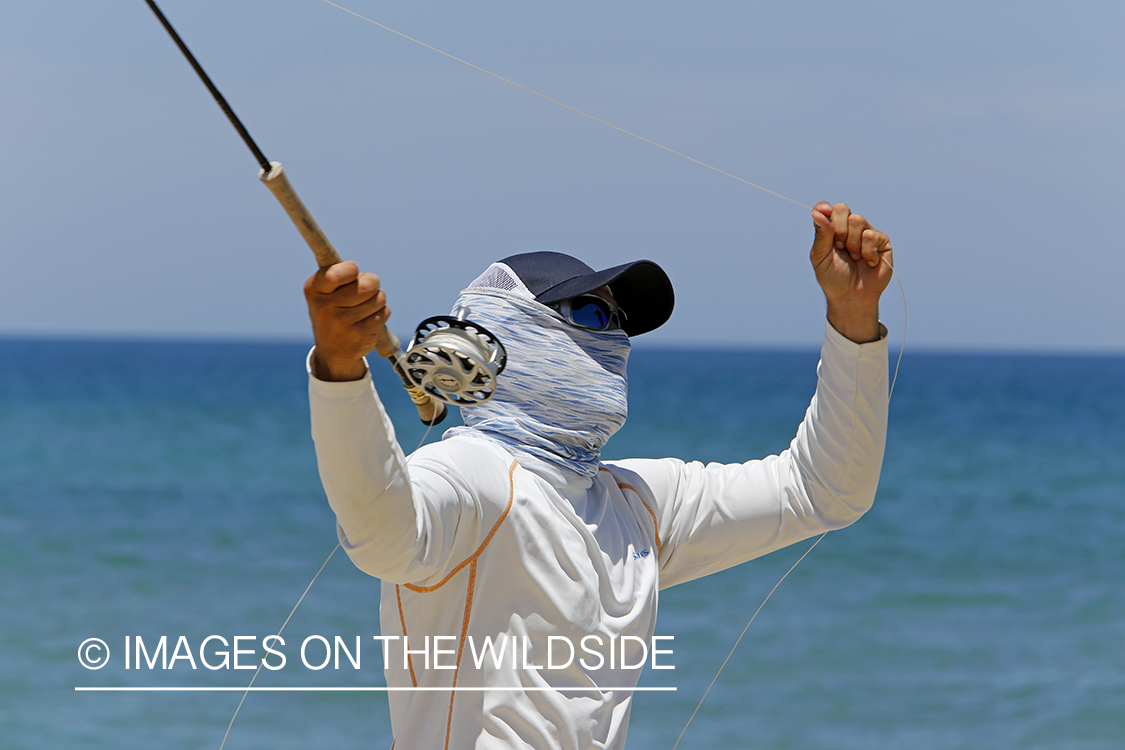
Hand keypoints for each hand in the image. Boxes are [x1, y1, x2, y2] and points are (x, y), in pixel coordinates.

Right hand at [304, 261, 389, 380]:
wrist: (332, 351)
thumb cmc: (331, 311)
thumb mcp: (322, 290)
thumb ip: (336, 272)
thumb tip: (352, 266)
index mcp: (314, 289)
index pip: (337, 272)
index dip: (352, 270)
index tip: (352, 274)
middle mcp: (325, 307)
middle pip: (369, 283)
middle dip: (371, 285)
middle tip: (363, 292)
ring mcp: (343, 323)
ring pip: (379, 297)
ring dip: (377, 300)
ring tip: (363, 309)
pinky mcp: (360, 335)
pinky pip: (383, 313)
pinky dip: (380, 314)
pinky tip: (367, 321)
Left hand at [809, 202, 892, 343]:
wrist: (851, 296)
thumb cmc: (833, 278)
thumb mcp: (820, 257)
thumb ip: (821, 235)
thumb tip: (817, 212)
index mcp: (831, 229)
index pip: (827, 209)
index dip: (824, 208)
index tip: (823, 212)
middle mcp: (848, 228)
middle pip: (842, 209)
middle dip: (838, 229)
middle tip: (839, 246)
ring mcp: (866, 232)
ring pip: (858, 220)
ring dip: (852, 243)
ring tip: (853, 257)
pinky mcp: (881, 241)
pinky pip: (871, 235)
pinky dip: (866, 252)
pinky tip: (867, 262)